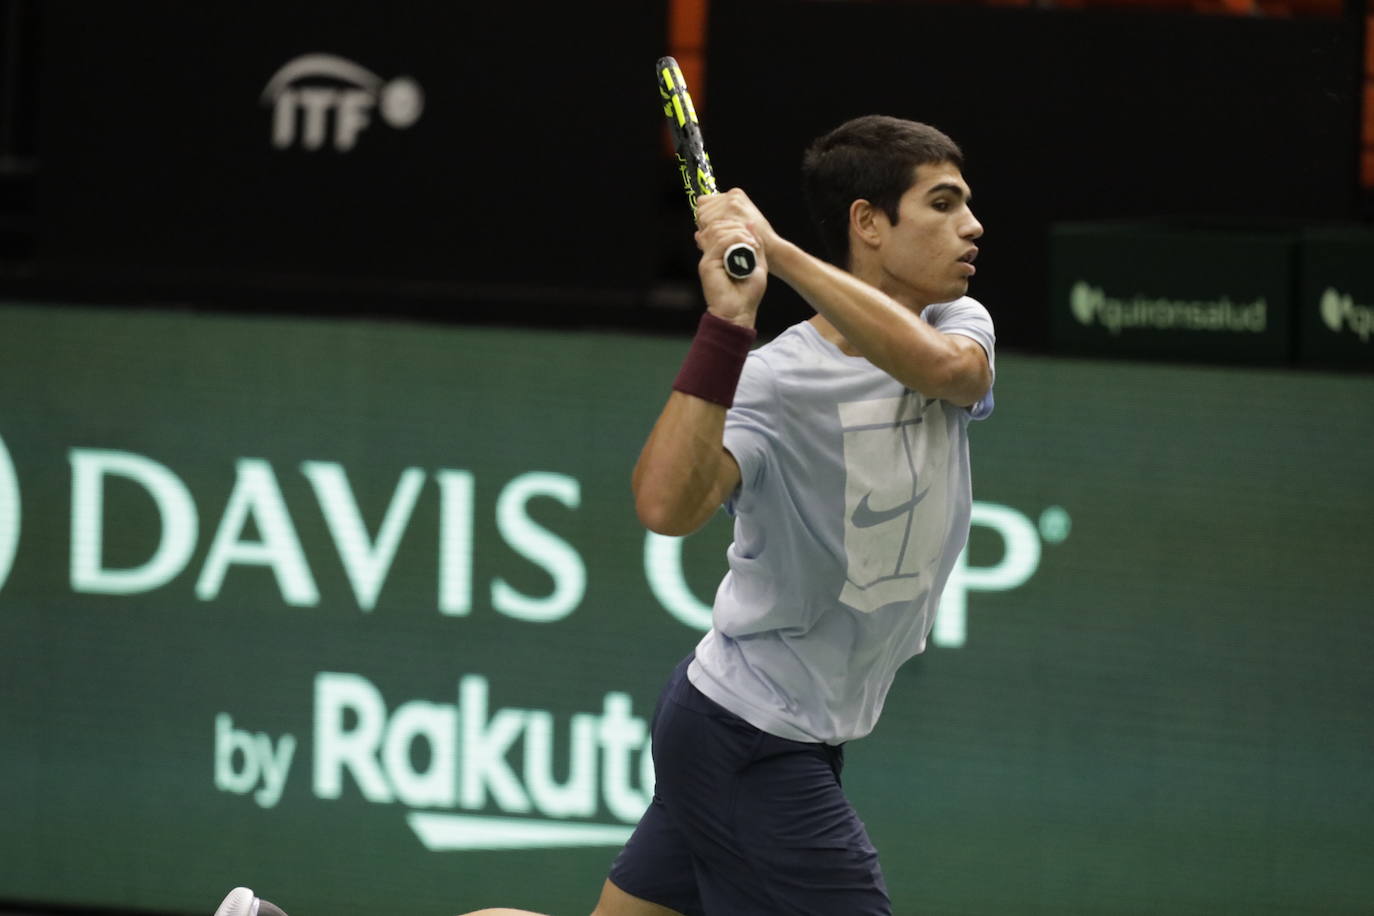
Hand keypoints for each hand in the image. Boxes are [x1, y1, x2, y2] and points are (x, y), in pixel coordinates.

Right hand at [695, 190, 771, 325]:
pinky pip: (719, 242)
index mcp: (721, 254)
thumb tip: (751, 223)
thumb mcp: (757, 265)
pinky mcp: (707, 264)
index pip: (722, 228)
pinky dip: (735, 239)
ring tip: (752, 244)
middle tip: (754, 240)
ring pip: (718, 231)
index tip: (754, 237)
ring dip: (738, 233)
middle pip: (718, 226)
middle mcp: (712, 254)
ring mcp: (708, 258)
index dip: (737, 226)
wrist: (738, 313)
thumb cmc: (748, 294)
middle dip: (738, 227)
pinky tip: (747, 245)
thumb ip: (755, 245)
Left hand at [697, 188, 778, 256]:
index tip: (711, 229)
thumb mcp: (741, 224)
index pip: (704, 202)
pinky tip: (720, 242)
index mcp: (735, 194)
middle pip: (701, 209)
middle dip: (703, 224)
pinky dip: (710, 236)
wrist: (771, 248)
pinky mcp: (731, 213)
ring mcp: (732, 203)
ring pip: (702, 217)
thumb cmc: (754, 240)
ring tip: (718, 240)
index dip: (705, 217)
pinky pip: (708, 224)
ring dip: (706, 231)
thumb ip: (722, 223)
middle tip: (713, 237)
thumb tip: (697, 235)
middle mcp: (732, 196)